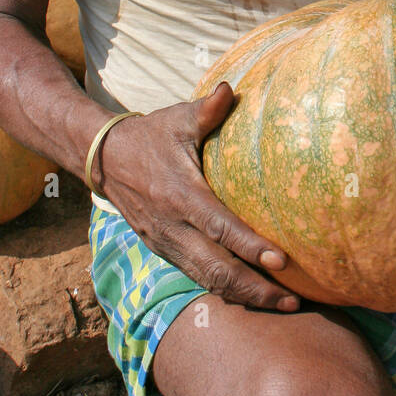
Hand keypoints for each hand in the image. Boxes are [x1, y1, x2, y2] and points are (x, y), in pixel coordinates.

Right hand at [95, 83, 299, 311]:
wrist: (103, 159)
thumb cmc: (149, 135)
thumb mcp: (176, 118)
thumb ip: (207, 110)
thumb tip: (231, 90)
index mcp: (181, 195)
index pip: (220, 227)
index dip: (250, 247)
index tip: (282, 261)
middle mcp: (172, 226)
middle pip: (216, 269)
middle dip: (254, 290)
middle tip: (292, 302)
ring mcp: (166, 243)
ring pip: (206, 281)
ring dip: (244, 297)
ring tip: (282, 306)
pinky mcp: (163, 250)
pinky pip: (196, 277)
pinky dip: (225, 290)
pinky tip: (253, 295)